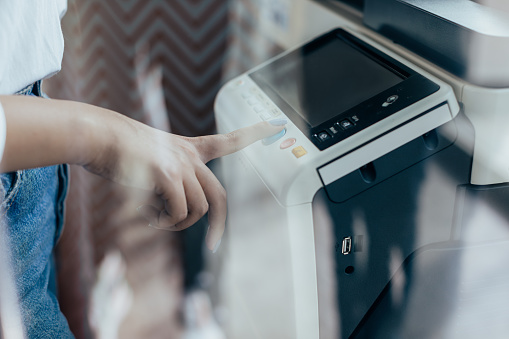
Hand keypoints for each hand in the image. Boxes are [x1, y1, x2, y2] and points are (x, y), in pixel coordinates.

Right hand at [85, 115, 286, 251]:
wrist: (99, 136)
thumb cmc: (120, 152)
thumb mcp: (153, 163)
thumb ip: (171, 186)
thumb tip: (178, 215)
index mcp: (189, 149)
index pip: (227, 141)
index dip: (253, 133)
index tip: (276, 124)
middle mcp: (190, 157)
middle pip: (219, 196)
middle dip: (219, 224)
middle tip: (215, 244)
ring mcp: (180, 165)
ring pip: (198, 209)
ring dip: (178, 222)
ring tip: (156, 218)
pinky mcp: (167, 175)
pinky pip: (179, 211)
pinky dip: (166, 220)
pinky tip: (149, 215)